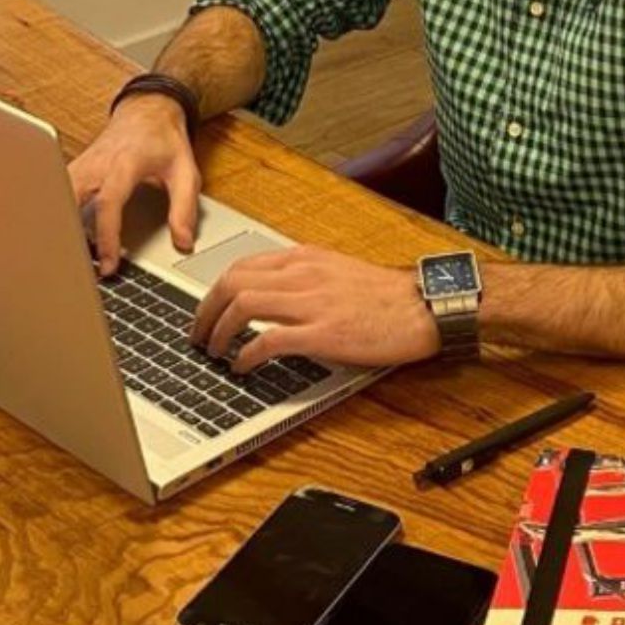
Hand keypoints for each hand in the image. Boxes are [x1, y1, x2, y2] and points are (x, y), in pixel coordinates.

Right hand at [68, 94, 201, 275]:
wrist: (147, 110)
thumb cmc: (164, 140)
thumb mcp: (185, 172)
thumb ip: (185, 208)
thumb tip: (183, 243)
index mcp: (124, 163)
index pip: (108, 203)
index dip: (106, 237)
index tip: (108, 264)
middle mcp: (97, 163)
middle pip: (69, 199)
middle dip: (69, 235)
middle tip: (78, 270)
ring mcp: (82, 164)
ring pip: (58, 197)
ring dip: (61, 227)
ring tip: (70, 260)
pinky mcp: (75, 169)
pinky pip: (58, 194)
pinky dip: (59, 216)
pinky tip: (67, 239)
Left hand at [190, 244, 439, 372]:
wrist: (425, 305)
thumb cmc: (387, 295)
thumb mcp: (337, 271)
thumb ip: (303, 277)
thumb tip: (271, 297)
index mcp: (304, 258)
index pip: (241, 265)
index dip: (215, 290)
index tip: (206, 310)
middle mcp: (302, 273)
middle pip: (232, 281)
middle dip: (205, 309)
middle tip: (198, 333)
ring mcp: (312, 302)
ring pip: (243, 305)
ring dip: (218, 330)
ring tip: (213, 351)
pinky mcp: (324, 333)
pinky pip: (270, 341)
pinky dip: (247, 354)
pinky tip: (242, 367)